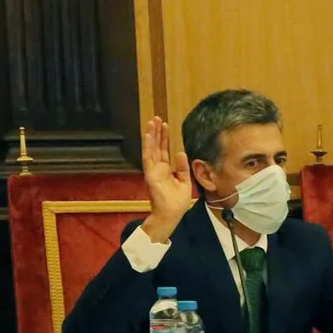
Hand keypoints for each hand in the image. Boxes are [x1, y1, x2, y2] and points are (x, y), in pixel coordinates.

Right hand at [139, 116, 193, 242]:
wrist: (172, 214)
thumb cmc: (177, 202)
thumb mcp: (184, 181)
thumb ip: (182, 167)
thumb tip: (181, 152)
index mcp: (166, 169)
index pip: (164, 150)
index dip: (164, 138)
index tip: (165, 125)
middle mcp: (157, 168)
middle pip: (156, 146)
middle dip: (156, 132)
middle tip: (156, 118)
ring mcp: (153, 171)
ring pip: (151, 149)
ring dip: (151, 136)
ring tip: (152, 122)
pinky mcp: (150, 175)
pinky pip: (148, 158)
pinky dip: (148, 146)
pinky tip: (149, 136)